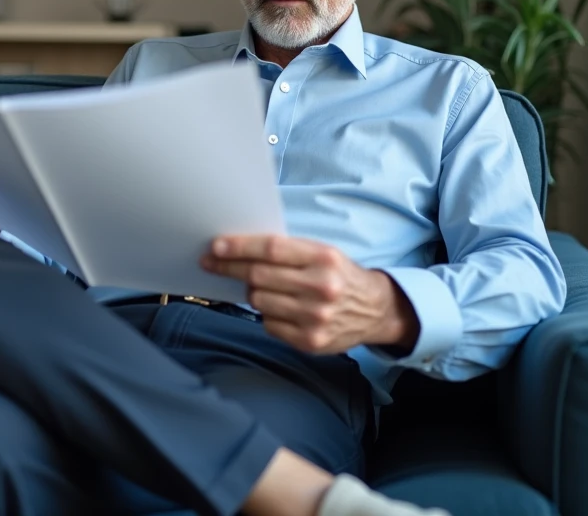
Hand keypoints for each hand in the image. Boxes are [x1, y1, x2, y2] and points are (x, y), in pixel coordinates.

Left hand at [200, 235, 418, 354]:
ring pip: (259, 301)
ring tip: (259, 286)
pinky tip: (279, 308)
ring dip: (251, 292)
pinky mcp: (310, 341)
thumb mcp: (322, 253)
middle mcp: (321, 288)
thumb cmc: (339, 276)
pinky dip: (266, 314)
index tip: (216, 246)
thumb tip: (238, 249)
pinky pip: (268, 324)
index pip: (270, 249)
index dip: (239, 247)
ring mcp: (315, 317)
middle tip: (211, 262)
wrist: (375, 310)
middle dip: (230, 267)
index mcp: (324, 258)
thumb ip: (287, 251)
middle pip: (259, 275)